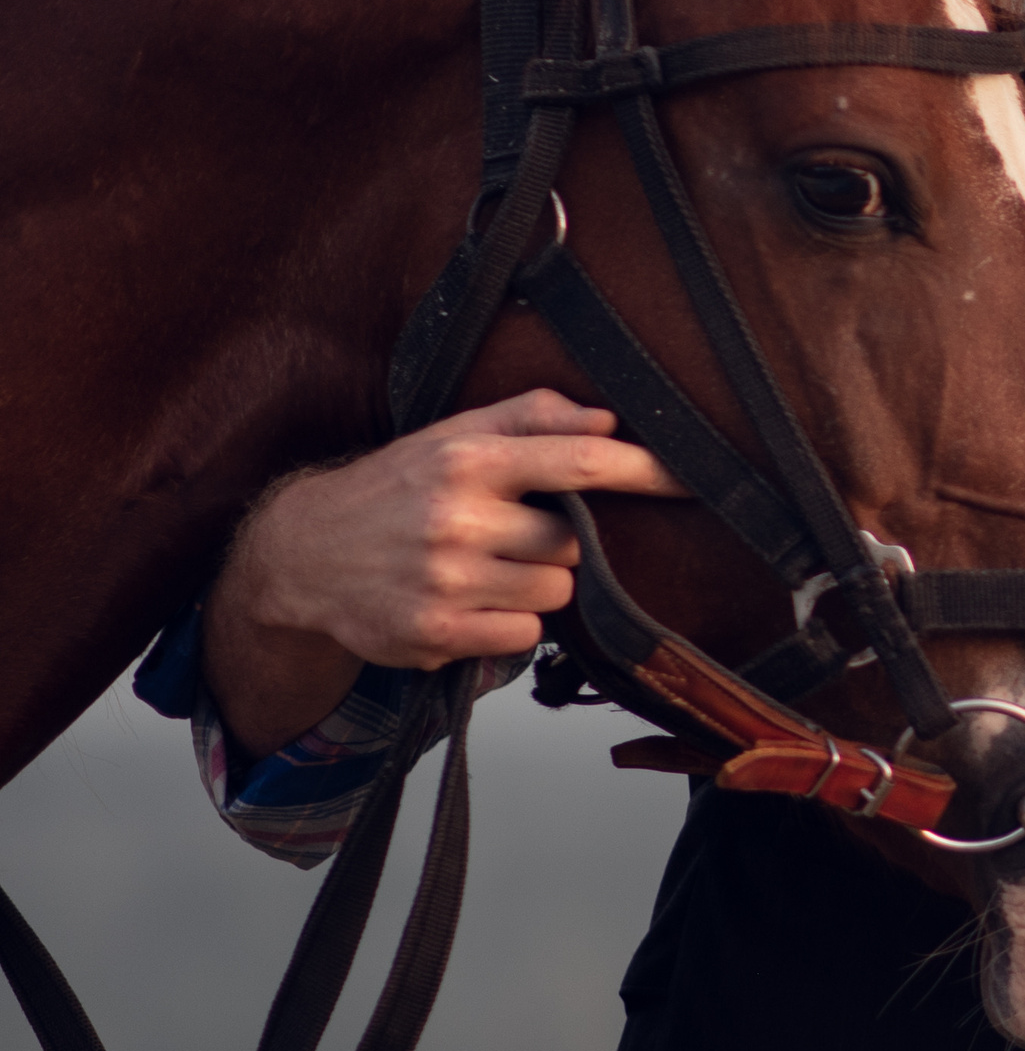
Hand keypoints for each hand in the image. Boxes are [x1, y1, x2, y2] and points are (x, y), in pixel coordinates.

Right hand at [204, 392, 684, 760]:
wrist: (302, 553)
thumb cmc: (395, 486)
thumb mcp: (453, 434)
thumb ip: (531, 417)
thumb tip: (607, 421)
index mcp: (468, 459)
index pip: (581, 462)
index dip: (647, 471)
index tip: (695, 478)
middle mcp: (457, 518)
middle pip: (573, 538)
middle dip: (560, 538)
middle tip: (514, 532)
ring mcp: (445, 580)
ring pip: (555, 590)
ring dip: (538, 582)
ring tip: (487, 565)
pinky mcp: (435, 633)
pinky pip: (524, 633)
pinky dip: (512, 620)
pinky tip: (471, 600)